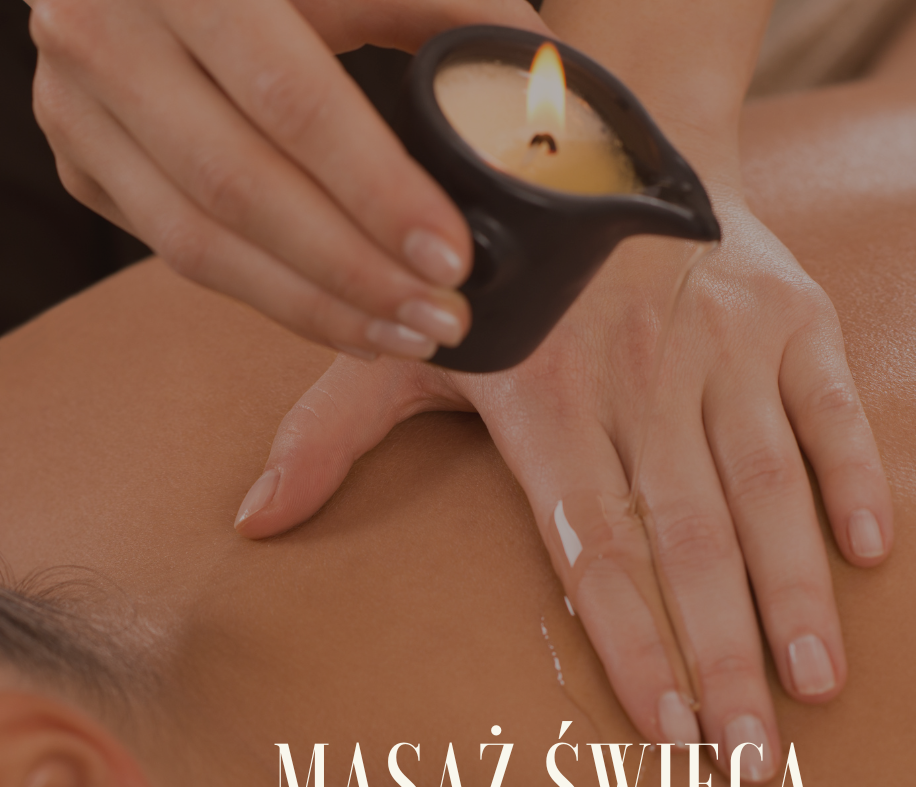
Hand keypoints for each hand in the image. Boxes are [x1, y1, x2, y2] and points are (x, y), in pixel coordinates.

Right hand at [25, 0, 545, 358]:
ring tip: (407, 335)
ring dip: (315, 307)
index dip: (375, 189)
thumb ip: (447, 7)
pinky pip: (181, 256)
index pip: (290, 98)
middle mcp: (105, 30)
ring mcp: (76, 104)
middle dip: (355, 272)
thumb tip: (550, 94)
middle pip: (239, 187)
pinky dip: (273, 299)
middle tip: (444, 317)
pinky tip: (347, 321)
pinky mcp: (81, 160)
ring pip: (198, 244)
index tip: (453, 257)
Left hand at [233, 193, 892, 781]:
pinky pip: (832, 403)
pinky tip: (872, 552)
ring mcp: (725, 341)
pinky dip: (856, 472)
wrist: (597, 153)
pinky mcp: (792, 314)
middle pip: (687, 538)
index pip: (592, 546)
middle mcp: (641, 376)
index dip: (629, 643)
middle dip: (722, 657)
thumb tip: (254, 523)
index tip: (663, 736)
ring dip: (795, 588)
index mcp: (545, 400)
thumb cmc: (499, 280)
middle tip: (753, 764)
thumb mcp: (403, 343)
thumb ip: (332, 431)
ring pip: (766, 484)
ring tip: (816, 688)